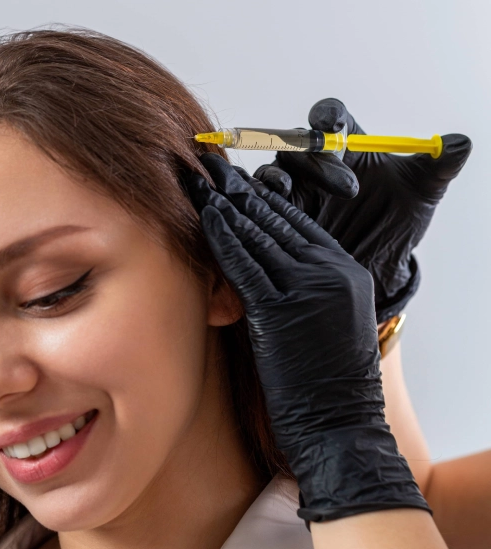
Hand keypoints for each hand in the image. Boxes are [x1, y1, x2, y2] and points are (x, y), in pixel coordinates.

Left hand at [182, 153, 429, 521]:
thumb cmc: (322, 388)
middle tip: (206, 163)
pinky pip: (246, 264)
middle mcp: (331, 273)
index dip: (260, 197)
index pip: (295, 222)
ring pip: (259, 235)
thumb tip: (254, 272)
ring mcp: (310, 289)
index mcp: (344, 272)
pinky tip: (203, 217)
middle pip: (276, 219)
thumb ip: (296, 292)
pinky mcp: (284, 310)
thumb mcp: (318, 327)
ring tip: (195, 180)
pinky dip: (222, 238)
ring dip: (223, 205)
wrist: (339, 427)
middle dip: (237, 190)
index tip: (231, 178)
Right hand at [253, 98, 472, 321]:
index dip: (328, 116)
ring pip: (274, 169)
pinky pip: (257, 199)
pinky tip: (271, 208)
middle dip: (317, 159)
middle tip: (348, 187)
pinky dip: (258, 199)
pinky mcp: (275, 211)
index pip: (330, 116)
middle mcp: (314, 159)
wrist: (377, 262)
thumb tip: (461, 142)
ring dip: (282, 178)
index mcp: (347, 142)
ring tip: (295, 195)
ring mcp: (292, 185)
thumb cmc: (397, 219)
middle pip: (299, 142)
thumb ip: (440, 165)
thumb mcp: (424, 191)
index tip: (335, 125)